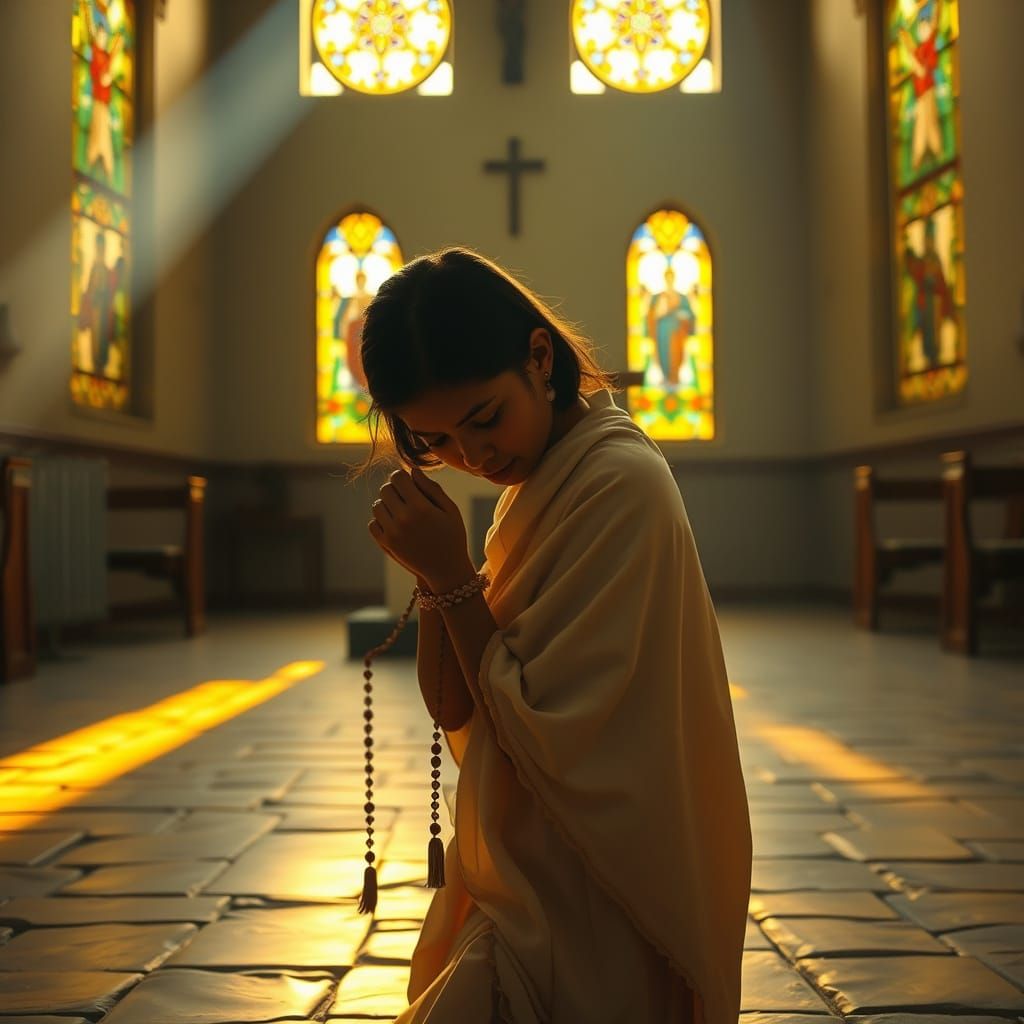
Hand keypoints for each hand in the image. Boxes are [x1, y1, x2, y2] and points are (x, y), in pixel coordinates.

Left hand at [368, 467, 473, 588]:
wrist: (446, 569)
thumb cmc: (452, 536)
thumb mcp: (450, 510)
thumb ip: (432, 488)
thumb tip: (413, 471)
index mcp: (421, 507)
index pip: (398, 478)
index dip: (403, 476)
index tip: (409, 481)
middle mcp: (403, 519)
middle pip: (385, 489)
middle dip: (395, 489)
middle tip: (406, 495)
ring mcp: (392, 533)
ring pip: (377, 505)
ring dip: (387, 504)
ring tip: (401, 509)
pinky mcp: (387, 544)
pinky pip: (373, 523)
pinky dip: (381, 520)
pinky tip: (394, 522)